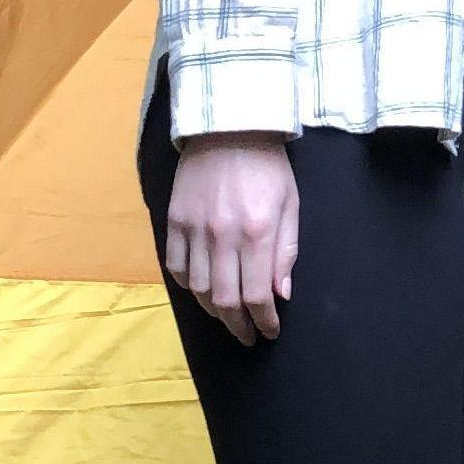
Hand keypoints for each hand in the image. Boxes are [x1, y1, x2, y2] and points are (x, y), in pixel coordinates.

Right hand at [164, 132, 299, 345]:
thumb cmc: (267, 166)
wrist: (228, 126)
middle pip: (225, 300)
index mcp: (257, 232)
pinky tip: (202, 289)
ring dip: (213, 311)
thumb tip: (280, 295)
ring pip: (198, 289)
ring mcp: (194, 229)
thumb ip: (286, 252)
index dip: (264, 321)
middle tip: (247, 336)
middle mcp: (223, 236)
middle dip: (239, 326)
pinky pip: (176, 266)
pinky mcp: (174, 220)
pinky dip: (189, 285)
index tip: (269, 331)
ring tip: (227, 316)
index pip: (258, 295)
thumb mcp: (290, 205)